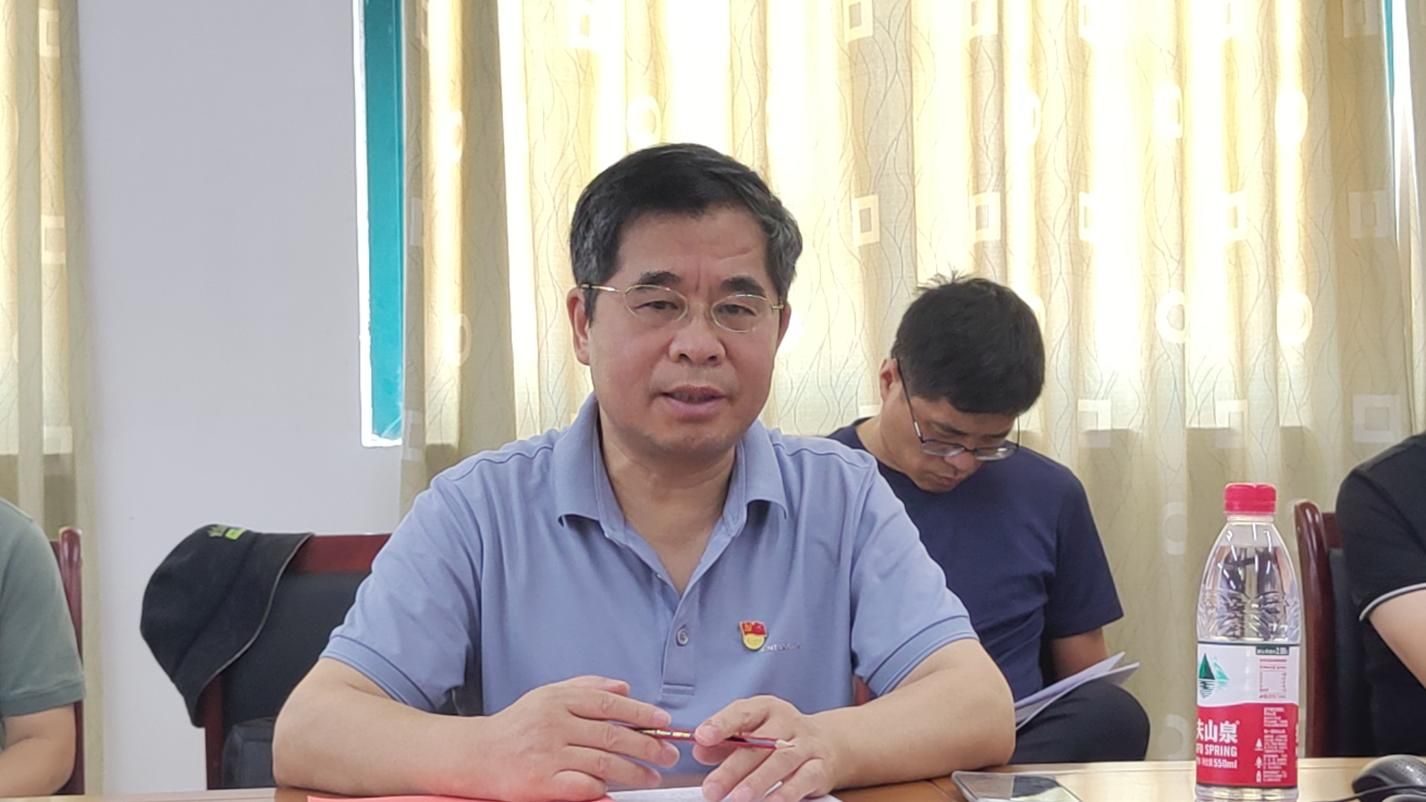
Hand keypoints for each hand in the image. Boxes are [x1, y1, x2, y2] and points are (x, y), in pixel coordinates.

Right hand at [479, 675, 680, 801]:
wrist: (476, 755)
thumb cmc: (516, 726)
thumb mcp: (547, 695)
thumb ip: (587, 687)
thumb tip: (625, 688)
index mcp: (557, 700)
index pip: (608, 705)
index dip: (641, 714)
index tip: (663, 723)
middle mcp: (553, 724)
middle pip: (611, 736)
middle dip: (647, 747)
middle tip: (668, 755)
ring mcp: (547, 755)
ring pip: (603, 764)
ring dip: (634, 773)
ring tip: (652, 777)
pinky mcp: (541, 783)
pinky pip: (583, 787)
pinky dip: (603, 790)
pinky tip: (616, 792)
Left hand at [693, 696, 839, 801]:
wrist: (827, 743)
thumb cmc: (779, 737)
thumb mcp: (751, 732)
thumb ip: (724, 742)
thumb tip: (700, 750)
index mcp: (766, 708)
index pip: (742, 712)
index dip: (721, 724)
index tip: (702, 737)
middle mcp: (788, 722)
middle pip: (759, 743)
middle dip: (733, 768)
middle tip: (712, 788)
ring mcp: (806, 744)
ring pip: (781, 761)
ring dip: (758, 781)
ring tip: (738, 798)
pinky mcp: (820, 767)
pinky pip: (804, 779)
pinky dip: (786, 792)